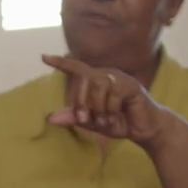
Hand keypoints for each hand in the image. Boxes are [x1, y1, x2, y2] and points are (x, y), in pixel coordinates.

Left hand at [42, 54, 168, 145]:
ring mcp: (120, 78)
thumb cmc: (119, 122)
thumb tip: (50, 118)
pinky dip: (112, 110)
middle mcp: (106, 74)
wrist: (143, 131)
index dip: (61, 63)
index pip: (77, 68)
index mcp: (95, 81)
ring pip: (99, 87)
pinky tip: (118, 116)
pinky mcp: (131, 85)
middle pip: (84, 80)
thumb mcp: (93, 123)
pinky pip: (114, 94)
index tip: (44, 57)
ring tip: (107, 120)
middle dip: (82, 103)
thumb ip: (74, 118)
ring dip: (99, 108)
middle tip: (87, 119)